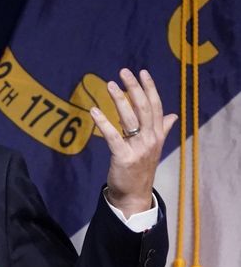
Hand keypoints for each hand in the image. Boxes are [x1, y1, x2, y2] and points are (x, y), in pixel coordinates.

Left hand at [90, 69, 176, 217]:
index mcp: (157, 134)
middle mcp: (151, 139)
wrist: (134, 194)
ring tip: (110, 84)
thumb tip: (172, 115)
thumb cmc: (141, 169)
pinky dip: (103, 122)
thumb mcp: (154, 148)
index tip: (142, 72)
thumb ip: (162, 129)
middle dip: (134, 88)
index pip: (156, 106)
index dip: (149, 88)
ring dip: (119, 100)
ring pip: (129, 119)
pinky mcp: (124, 157)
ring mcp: (138, 148)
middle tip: (123, 72)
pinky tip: (94, 111)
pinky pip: (113, 136)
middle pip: (144, 108)